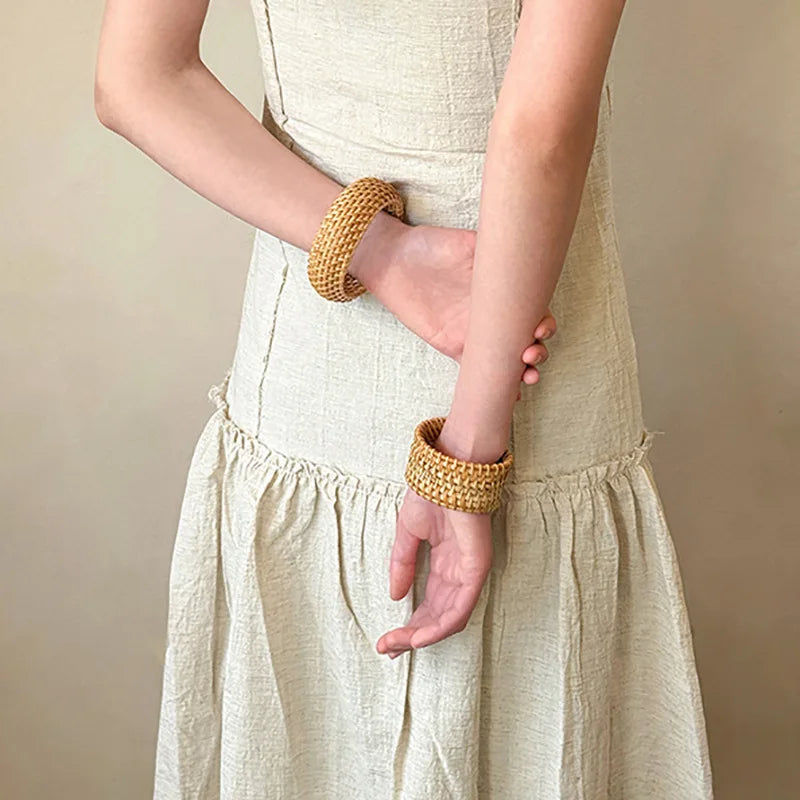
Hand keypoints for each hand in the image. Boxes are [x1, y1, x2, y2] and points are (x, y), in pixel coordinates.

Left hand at [349, 215, 555, 392]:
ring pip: (507, 359)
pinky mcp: (455, 347)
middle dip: (537, 353)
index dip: (544, 325)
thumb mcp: (471, 243)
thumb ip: (497, 251)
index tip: (541, 329)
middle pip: (526, 340)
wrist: (397, 260)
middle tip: (530, 354)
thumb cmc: (433, 247)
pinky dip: (496, 384)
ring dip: (523, 372)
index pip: (534, 312)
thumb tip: (520, 252)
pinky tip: (510, 395)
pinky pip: (479, 370)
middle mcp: (493, 314)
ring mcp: (475, 333)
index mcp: (502, 292)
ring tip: (527, 376)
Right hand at [375, 488, 491, 657]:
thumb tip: (394, 596)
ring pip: (450, 618)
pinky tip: (420, 635)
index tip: (386, 640)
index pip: (430, 604)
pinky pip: (462, 607)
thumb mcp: (408, 534)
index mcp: (445, 564)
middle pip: (438, 617)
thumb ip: (402, 565)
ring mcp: (470, 572)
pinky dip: (441, 625)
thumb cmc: (432, 494)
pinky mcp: (477, 568)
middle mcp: (459, 573)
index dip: (409, 625)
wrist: (448, 472)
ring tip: (400, 645)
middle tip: (388, 649)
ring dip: (424, 636)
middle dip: (412, 636)